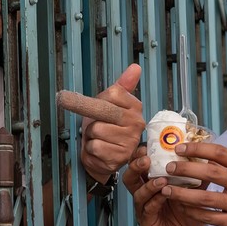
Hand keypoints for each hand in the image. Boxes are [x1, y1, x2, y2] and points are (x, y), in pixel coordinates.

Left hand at [80, 64, 145, 183]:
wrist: (101, 156)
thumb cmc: (105, 127)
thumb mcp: (111, 103)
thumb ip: (122, 85)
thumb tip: (136, 68)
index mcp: (135, 108)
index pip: (113, 93)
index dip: (100, 99)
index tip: (100, 107)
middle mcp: (136, 124)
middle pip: (103, 110)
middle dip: (91, 115)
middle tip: (89, 119)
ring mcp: (129, 142)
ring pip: (96, 129)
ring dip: (90, 135)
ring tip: (98, 137)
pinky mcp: (119, 157)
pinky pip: (94, 146)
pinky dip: (91, 148)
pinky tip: (99, 149)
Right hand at [128, 145, 206, 225]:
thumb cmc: (190, 217)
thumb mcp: (196, 193)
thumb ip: (199, 176)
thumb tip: (209, 156)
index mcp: (153, 183)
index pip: (142, 164)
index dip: (141, 153)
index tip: (149, 143)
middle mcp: (145, 194)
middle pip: (131, 175)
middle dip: (136, 165)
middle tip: (146, 158)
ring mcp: (144, 209)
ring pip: (137, 193)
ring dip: (148, 184)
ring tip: (161, 178)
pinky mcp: (147, 224)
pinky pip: (147, 210)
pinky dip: (155, 200)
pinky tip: (164, 194)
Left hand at [154, 142, 226, 225]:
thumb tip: (201, 153)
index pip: (220, 152)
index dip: (198, 148)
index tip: (179, 148)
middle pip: (210, 172)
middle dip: (186, 169)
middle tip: (169, 167)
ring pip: (205, 198)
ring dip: (182, 193)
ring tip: (166, 189)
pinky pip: (208, 217)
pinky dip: (192, 212)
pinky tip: (181, 208)